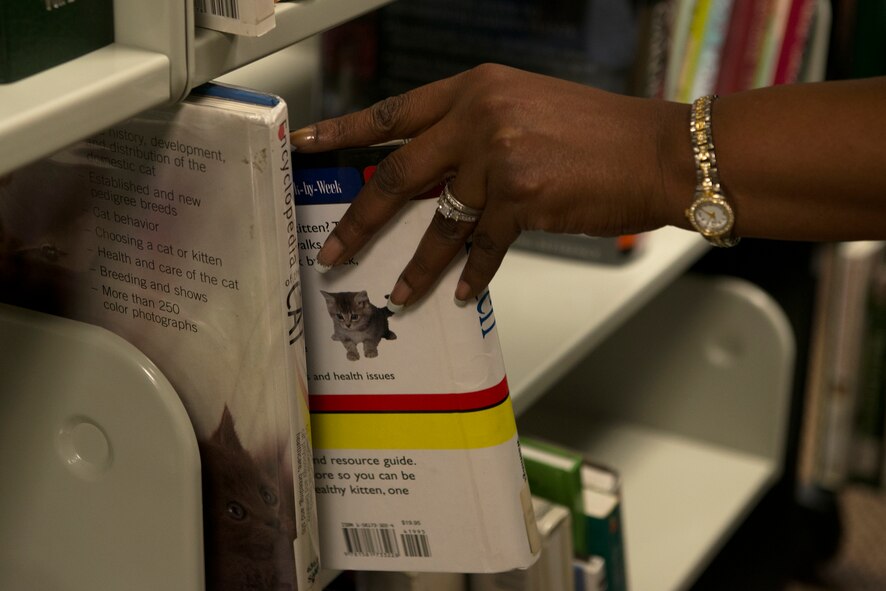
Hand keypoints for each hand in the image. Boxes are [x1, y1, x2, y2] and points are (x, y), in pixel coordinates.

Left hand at [290, 64, 689, 307]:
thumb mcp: (525, 110)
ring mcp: (498, 157)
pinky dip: (470, 274)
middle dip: (360, 219)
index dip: (345, 132)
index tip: (307, 146)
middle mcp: (480, 117)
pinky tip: (461, 293)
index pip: (393, 113)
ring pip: (438, 221)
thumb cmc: (600, 134)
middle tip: (333, 248)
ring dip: (414, 265)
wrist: (660, 151)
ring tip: (395, 292)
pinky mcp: (521, 198)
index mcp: (475, 89)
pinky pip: (481, 247)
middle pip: (398, 174)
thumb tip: (433, 172)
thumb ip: (474, 134)